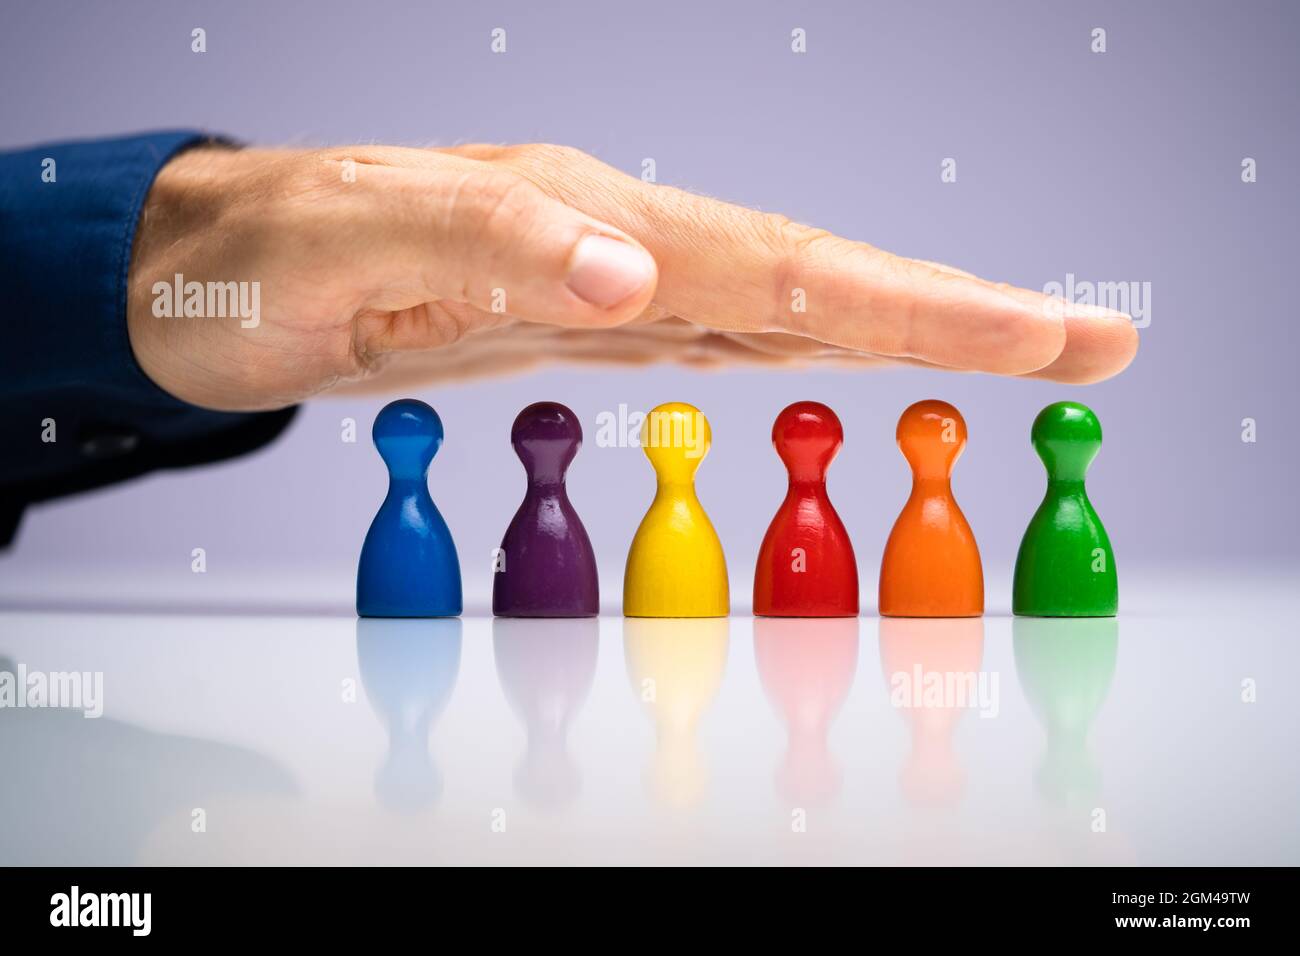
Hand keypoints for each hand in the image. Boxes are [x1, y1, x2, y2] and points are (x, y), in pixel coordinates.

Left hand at [127, 143, 1136, 410]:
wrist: (213, 269)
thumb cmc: (267, 254)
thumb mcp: (354, 240)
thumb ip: (493, 247)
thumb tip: (636, 279)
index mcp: (586, 218)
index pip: (783, 266)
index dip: (917, 305)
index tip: (1037, 335)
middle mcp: (619, 239)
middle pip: (816, 277)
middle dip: (957, 314)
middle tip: (1093, 343)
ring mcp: (609, 279)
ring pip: (782, 302)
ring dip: (903, 326)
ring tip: (1018, 347)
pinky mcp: (583, 317)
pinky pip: (720, 331)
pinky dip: (808, 344)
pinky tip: (853, 349)